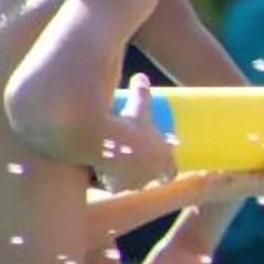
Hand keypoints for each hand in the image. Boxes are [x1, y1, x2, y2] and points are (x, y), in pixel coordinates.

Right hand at [98, 76, 176, 191]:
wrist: (104, 140)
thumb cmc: (127, 123)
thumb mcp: (137, 106)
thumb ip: (141, 93)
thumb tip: (140, 77)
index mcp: (164, 163)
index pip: (170, 173)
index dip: (164, 168)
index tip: (155, 159)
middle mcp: (150, 178)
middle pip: (147, 179)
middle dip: (139, 171)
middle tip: (128, 158)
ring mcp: (131, 184)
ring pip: (126, 184)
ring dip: (120, 176)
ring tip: (108, 163)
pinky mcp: (111, 187)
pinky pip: (107, 186)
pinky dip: (101, 180)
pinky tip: (93, 171)